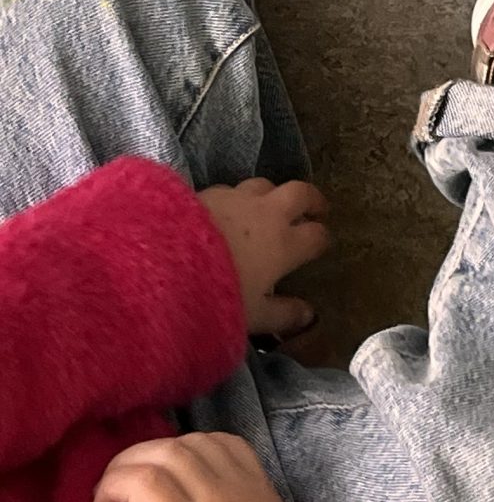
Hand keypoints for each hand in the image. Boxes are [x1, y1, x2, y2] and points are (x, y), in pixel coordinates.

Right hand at [80, 433, 291, 501]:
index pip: (142, 480)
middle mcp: (218, 498)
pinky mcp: (260, 480)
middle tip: (112, 492)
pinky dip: (196, 443)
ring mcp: (243, 484)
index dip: (110, 486)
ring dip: (158, 450)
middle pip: (164, 452)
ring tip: (142, 479)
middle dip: (125, 463)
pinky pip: (226, 442)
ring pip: (193, 441)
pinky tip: (183, 465)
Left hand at [199, 179, 328, 339]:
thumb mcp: (253, 316)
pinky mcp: (207, 192)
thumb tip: (308, 315)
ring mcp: (236, 198)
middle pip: (300, 193)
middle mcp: (267, 214)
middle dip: (311, 199)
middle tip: (314, 207)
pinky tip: (225, 210)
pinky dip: (234, 198)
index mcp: (285, 244)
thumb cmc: (216, 295)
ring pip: (264, 184)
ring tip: (268, 205)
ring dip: (271, 194)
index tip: (322, 244)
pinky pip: (229, 189)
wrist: (163, 264)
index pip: (316, 235)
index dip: (322, 239)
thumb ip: (283, 314)